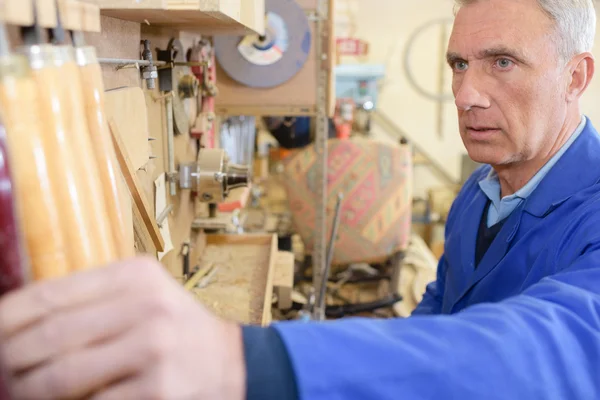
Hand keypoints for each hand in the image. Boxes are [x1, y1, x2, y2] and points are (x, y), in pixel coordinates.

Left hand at [0, 257, 245, 399]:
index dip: (7, 319)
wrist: (231, 362)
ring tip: (26, 391)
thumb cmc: (175, 328)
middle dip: (12, 362)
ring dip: (30, 391)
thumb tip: (17, 322)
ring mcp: (153, 349)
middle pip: (49, 338)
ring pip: (61, 377)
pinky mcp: (158, 390)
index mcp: (135, 275)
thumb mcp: (144, 294)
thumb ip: (93, 298)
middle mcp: (145, 306)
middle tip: (6, 371)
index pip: (50, 295)